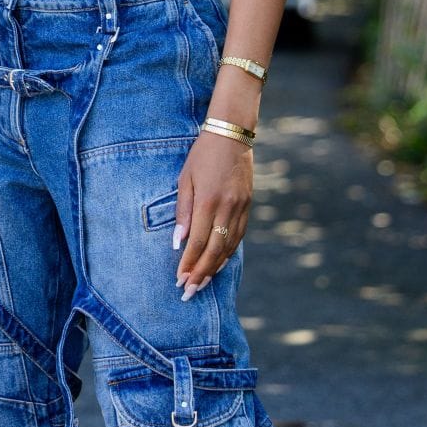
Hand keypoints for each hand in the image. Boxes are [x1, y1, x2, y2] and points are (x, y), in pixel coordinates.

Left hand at [172, 131, 253, 298]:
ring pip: (228, 247)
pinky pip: (238, 236)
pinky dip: (228, 253)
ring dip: (214, 268)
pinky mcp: (248, 206)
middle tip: (189, 291)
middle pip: (214, 250)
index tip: (180, 279)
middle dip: (200, 274)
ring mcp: (241, 208)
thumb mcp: (185, 179)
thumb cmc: (202, 155)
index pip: (198, 242)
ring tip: (201, 284)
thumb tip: (178, 242)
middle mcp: (227, 208)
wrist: (232, 134)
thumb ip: (182, 212)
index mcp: (208, 201)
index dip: (189, 264)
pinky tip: (218, 264)